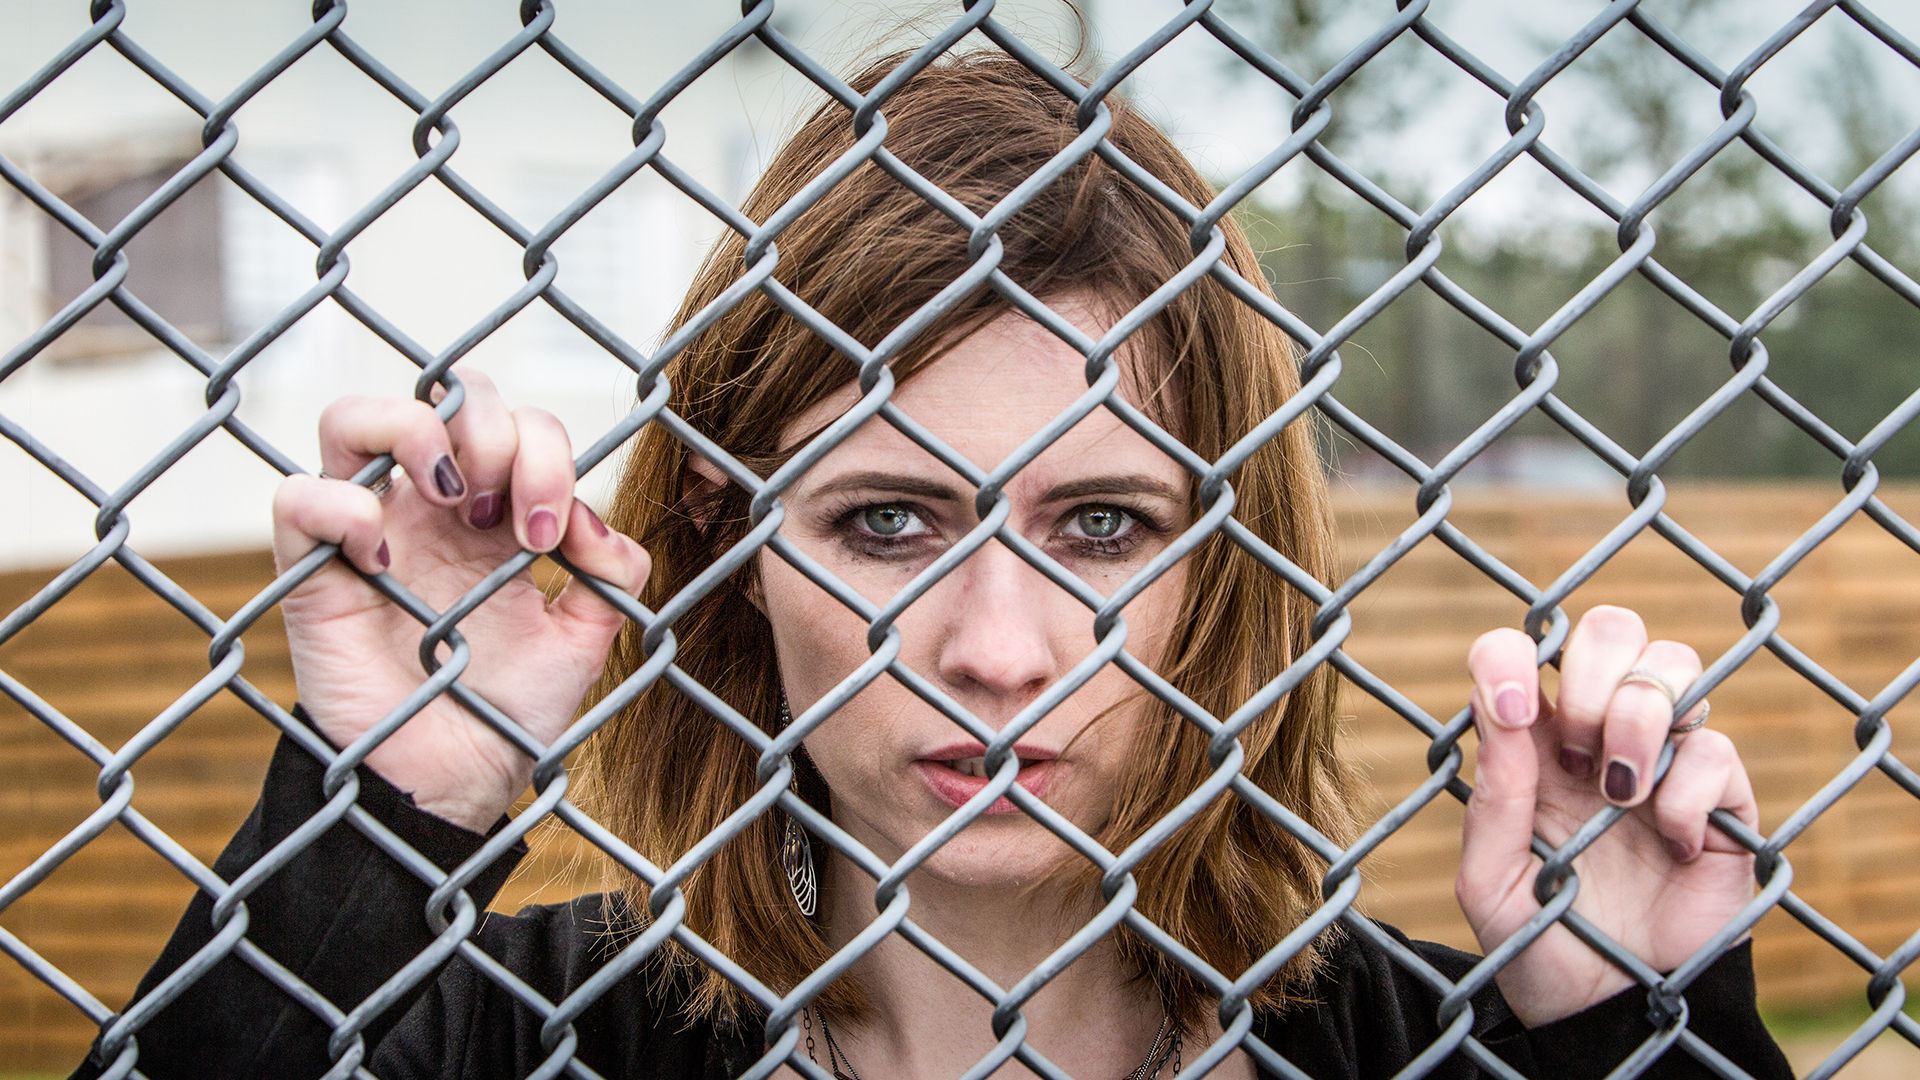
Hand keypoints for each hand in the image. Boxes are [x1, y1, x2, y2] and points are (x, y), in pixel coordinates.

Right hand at [270, 369, 650, 829]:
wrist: (449, 787)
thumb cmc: (507, 712)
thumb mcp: (585, 639)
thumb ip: (611, 574)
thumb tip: (591, 521)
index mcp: (494, 516)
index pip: (518, 423)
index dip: (546, 454)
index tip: (553, 538)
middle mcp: (428, 510)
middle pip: (448, 395)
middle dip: (495, 433)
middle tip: (508, 517)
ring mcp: (366, 534)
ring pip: (354, 416)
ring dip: (414, 431)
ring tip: (452, 498)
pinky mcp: (311, 575)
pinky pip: (296, 497)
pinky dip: (340, 508)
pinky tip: (383, 561)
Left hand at [1455, 605, 1757, 1026]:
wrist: (1608, 1014)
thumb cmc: (1539, 945)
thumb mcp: (1489, 882)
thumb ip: (1493, 798)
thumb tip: (1505, 710)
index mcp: (1531, 744)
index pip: (1521, 649)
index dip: (1514, 654)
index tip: (1516, 710)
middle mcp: (1597, 737)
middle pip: (1612, 628)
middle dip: (1594, 672)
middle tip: (1578, 754)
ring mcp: (1664, 761)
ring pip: (1673, 665)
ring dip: (1639, 717)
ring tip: (1620, 793)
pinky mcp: (1722, 801)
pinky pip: (1716, 750)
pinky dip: (1690, 793)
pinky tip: (1674, 845)